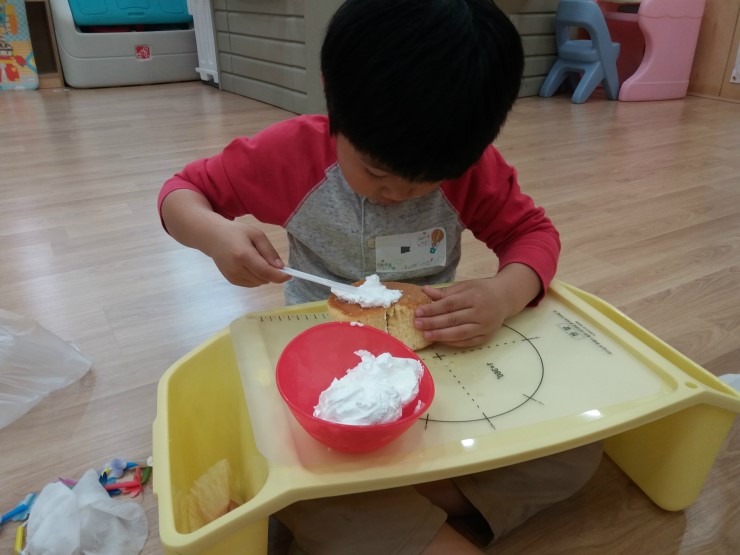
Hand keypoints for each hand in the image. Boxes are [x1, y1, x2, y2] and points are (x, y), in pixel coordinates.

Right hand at [205, 220, 289, 286]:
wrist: (213, 238)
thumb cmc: (236, 233)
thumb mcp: (256, 235)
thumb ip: (269, 251)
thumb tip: (280, 267)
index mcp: (243, 255)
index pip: (265, 272)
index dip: (280, 276)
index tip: (290, 275)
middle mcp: (237, 269)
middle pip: (264, 279)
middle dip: (272, 272)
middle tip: (268, 259)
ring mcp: (233, 276)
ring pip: (259, 283)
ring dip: (264, 275)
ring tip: (254, 259)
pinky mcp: (232, 281)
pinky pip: (252, 284)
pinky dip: (256, 277)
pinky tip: (249, 265)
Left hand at [414, 264, 541, 347]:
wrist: (505, 298)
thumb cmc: (482, 290)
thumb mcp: (465, 286)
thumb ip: (445, 292)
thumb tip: (424, 290)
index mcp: (474, 296)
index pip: (449, 305)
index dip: (432, 309)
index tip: (418, 312)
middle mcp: (480, 312)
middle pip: (452, 320)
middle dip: (433, 323)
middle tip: (417, 324)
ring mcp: (484, 326)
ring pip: (459, 333)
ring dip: (440, 335)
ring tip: (425, 335)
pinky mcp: (487, 337)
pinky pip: (467, 342)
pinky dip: (453, 342)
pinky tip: (440, 340)